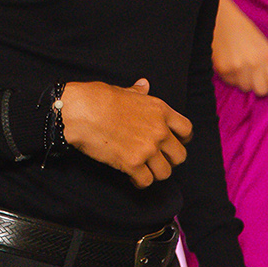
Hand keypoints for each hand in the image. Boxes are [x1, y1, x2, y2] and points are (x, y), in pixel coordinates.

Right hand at [58, 79, 191, 187]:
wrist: (80, 112)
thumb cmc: (98, 98)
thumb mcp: (123, 90)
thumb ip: (139, 92)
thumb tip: (144, 84)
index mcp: (160, 110)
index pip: (187, 130)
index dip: (182, 139)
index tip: (174, 143)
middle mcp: (159, 130)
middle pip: (180, 155)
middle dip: (170, 160)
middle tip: (158, 160)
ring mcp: (147, 148)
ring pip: (165, 172)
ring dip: (155, 173)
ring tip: (145, 170)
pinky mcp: (133, 164)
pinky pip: (146, 181)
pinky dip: (140, 181)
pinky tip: (133, 177)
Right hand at [212, 0, 267, 102]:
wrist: (219, 17)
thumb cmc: (243, 30)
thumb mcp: (262, 45)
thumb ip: (267, 65)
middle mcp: (254, 64)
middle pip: (261, 91)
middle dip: (258, 85)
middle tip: (253, 75)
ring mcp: (237, 68)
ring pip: (244, 88)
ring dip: (243, 80)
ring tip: (239, 64)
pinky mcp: (222, 69)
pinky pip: (230, 83)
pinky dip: (230, 76)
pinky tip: (229, 62)